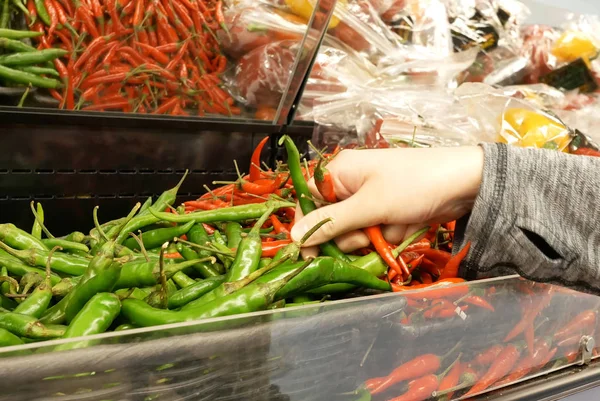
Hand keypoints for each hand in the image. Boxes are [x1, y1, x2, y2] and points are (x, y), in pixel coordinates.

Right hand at [290, 146, 483, 253]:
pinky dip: (389, 237)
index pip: (307, 201)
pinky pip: (376, 234)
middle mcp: (350, 185)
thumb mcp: (369, 206)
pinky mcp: (387, 213)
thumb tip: (294, 236)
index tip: (308, 254)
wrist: (467, 183)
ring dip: (373, 238)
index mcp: (339, 172)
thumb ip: (331, 223)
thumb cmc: (415, 183)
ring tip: (393, 226)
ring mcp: (370, 200)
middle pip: (331, 223)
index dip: (307, 227)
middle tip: (368, 234)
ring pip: (354, 233)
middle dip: (349, 235)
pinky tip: (406, 226)